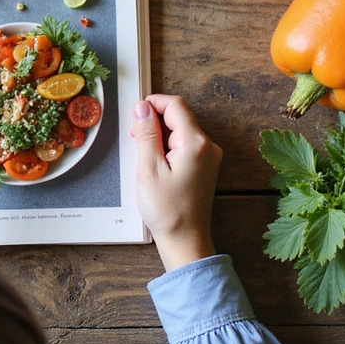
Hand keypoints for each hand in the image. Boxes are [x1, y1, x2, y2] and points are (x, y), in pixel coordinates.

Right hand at [131, 94, 220, 271]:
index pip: (175, 105)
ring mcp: (209, 156)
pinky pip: (185, 144)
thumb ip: (146, 134)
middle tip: (136, 140)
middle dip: (154, 121)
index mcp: (195, 143)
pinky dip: (168, 146)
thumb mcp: (148, 168)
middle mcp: (208, 146)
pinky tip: (156, 164)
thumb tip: (142, 107)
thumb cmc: (167, 209)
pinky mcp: (205, 166)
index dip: (152, 104)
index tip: (135, 115)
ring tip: (145, 157)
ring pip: (181, 130)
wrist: (185, 239)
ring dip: (160, 135)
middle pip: (178, 116)